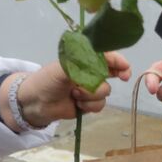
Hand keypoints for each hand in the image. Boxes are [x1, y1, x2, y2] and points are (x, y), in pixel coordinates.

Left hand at [16, 52, 131, 127]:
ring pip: (105, 92)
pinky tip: (77, 104)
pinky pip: (99, 105)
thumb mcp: (62, 68)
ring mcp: (89, 89)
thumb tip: (99, 59)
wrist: (35, 103)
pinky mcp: (87, 104)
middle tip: (123, 77)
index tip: (126, 67)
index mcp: (84, 60)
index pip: (106, 56)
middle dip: (117, 75)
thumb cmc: (46, 80)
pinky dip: (89, 105)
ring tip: (75, 94)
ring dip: (92, 94)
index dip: (119, 60)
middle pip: (113, 73)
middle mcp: (89, 73)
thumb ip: (81, 64)